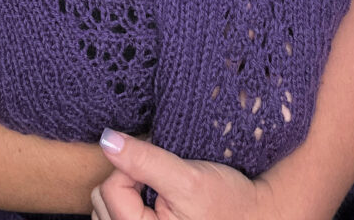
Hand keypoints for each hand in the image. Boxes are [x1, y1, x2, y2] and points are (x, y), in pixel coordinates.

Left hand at [91, 129, 286, 219]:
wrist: (253, 215)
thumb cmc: (227, 202)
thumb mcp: (188, 178)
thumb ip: (146, 161)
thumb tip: (108, 140)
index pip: (110, 189)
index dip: (134, 166)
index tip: (161, 167)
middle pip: (101, 199)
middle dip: (127, 179)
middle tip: (160, 180)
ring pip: (104, 206)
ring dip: (126, 190)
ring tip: (157, 190)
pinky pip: (113, 213)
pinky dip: (127, 200)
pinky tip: (150, 200)